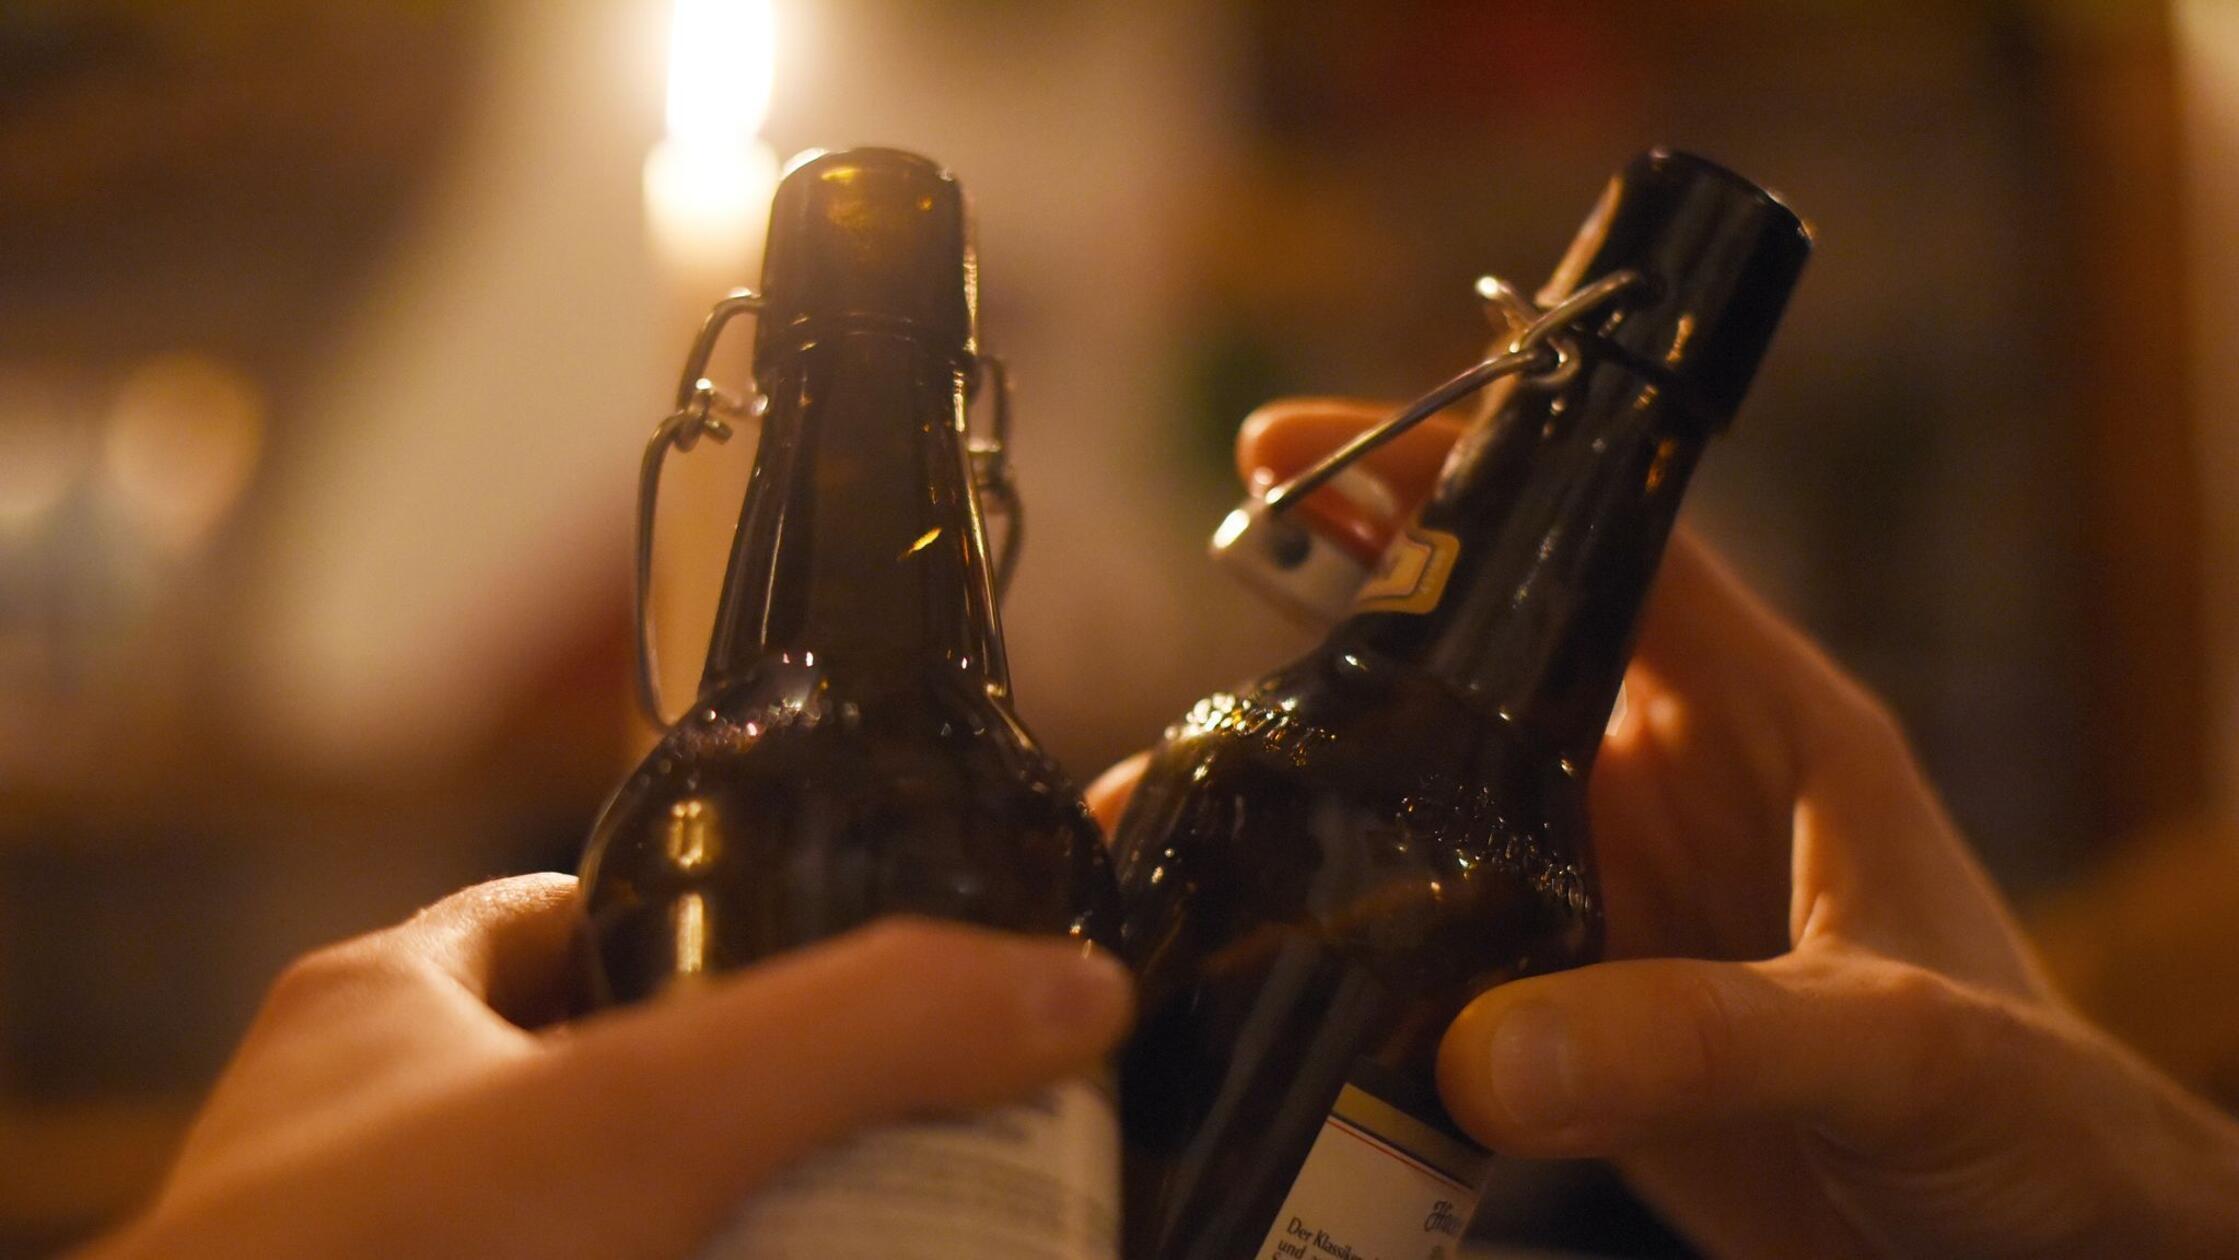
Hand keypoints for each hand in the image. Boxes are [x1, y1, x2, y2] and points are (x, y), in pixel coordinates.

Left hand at [84, 877, 1131, 1259]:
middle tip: (918, 1141)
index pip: (580, 914)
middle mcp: (380, 1147)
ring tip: (891, 1232)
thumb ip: (861, 1029)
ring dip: (745, 1231)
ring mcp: (414, 1258)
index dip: (722, 918)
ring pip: (621, 1224)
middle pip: (625, 1091)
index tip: (854, 962)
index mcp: (393, 1011)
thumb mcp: (641, 1115)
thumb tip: (1076, 983)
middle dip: (769, 1117)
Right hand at [1090, 399, 2238, 1257]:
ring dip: (1317, 806)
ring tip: (1177, 812)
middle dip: (1334, 638)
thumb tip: (1483, 1053)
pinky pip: (1439, 956)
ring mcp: (1617, 903)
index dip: (1461, 473)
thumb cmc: (2043, 1121)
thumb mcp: (1893, 1044)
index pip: (1603, 543)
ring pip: (1436, 813)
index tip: (1299, 449)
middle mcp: (1673, 790)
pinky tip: (1251, 957)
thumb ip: (1698, 1037)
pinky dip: (1346, 950)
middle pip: (1481, 667)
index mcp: (1767, 725)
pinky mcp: (1580, 1015)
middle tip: (1194, 638)